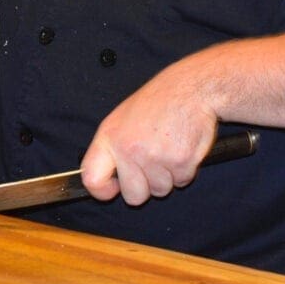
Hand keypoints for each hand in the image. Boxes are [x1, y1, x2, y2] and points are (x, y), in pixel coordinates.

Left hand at [80, 61, 218, 205]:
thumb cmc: (159, 99)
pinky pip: (182, 181)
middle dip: (146, 187)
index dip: (103, 190)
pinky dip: (185, 169)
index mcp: (110, 136)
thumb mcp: (124, 116)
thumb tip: (109, 178)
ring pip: (160, 190)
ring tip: (170, 147)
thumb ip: (114, 147)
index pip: (92, 178)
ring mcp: (155, 156)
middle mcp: (129, 148)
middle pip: (133, 196)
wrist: (192, 87)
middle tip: (154, 162)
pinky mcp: (180, 161)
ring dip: (168, 175)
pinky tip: (183, 146)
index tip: (114, 187)